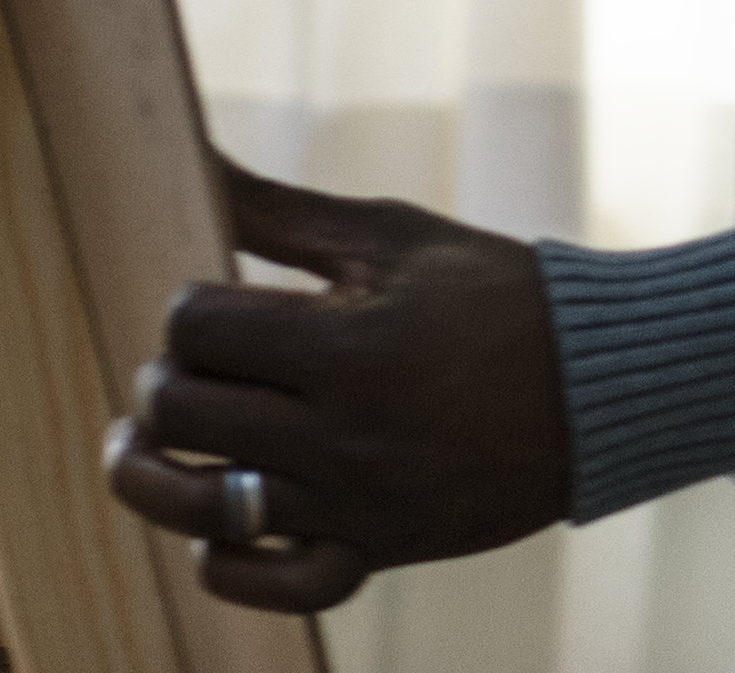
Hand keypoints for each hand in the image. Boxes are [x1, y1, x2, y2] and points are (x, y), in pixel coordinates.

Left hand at [101, 159, 574, 613]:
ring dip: (151, 474)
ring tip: (138, 446)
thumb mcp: (387, 236)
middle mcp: (343, 432)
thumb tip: (191, 151)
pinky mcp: (380, 551)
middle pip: (185, 411)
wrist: (597, 387)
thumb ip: (277, 209)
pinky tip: (211, 524)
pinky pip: (278, 584)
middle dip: (162, 380)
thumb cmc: (489, 294)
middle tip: (183, 368)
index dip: (185, 311)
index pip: (197, 329)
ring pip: (206, 507)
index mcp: (345, 342)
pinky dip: (227, 565)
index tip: (209, 307)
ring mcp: (359, 503)